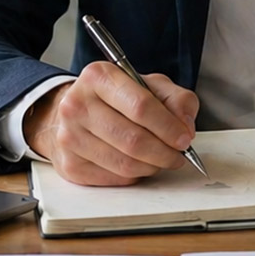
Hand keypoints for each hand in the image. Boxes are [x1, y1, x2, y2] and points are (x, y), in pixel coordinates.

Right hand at [23, 61, 199, 185]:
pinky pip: (114, 178)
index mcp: (99, 77)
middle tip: (178, 155)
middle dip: (164, 152)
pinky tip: (138, 163)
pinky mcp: (70, 164)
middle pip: (133, 140)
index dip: (168, 127)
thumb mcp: (150, 85)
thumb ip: (177, 99)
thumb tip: (185, 127)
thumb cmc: (116, 99)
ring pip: (125, 164)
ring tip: (161, 159)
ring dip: (152, 166)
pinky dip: (134, 175)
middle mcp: (77, 104)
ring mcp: (69, 136)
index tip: (184, 138)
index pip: (140, 106)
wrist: (77, 112)